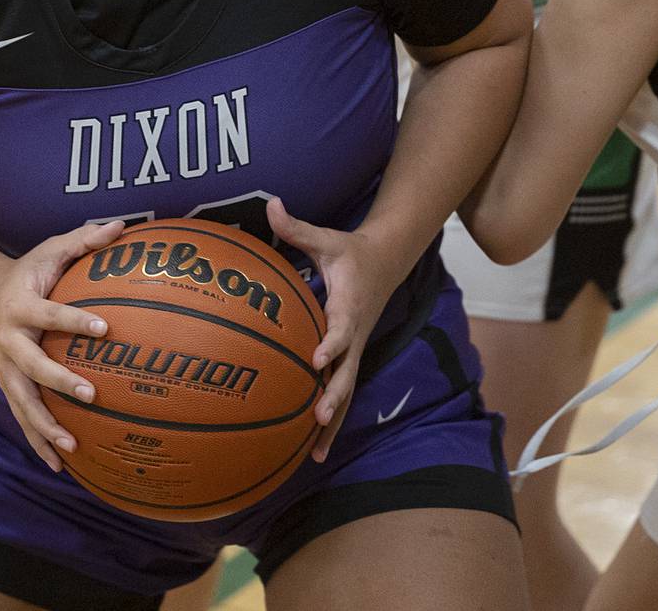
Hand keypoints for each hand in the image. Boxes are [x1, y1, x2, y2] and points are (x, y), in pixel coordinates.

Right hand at [0, 218, 123, 472]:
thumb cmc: (32, 271)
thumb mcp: (53, 248)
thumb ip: (85, 240)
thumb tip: (122, 226)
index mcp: (22, 306)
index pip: (50, 314)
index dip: (74, 321)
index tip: (104, 328)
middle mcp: (9, 343)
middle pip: (32, 368)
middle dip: (60, 382)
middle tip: (92, 394)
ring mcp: (6, 371)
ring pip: (23, 404)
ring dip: (46, 427)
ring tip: (72, 448)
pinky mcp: (9, 389)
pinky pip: (24, 420)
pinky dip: (40, 443)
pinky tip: (61, 467)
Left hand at [266, 196, 404, 461]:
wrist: (386, 262)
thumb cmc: (350, 251)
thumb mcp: (325, 238)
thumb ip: (296, 227)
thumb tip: (271, 203)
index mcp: (349, 304)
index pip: (342, 328)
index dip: (332, 343)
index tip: (317, 359)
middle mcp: (355, 333)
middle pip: (348, 370)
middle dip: (334, 395)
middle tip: (317, 416)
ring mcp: (356, 349)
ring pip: (347, 391)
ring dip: (334, 421)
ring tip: (316, 454)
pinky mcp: (352, 358)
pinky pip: (343, 393)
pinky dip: (333, 422)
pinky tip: (316, 450)